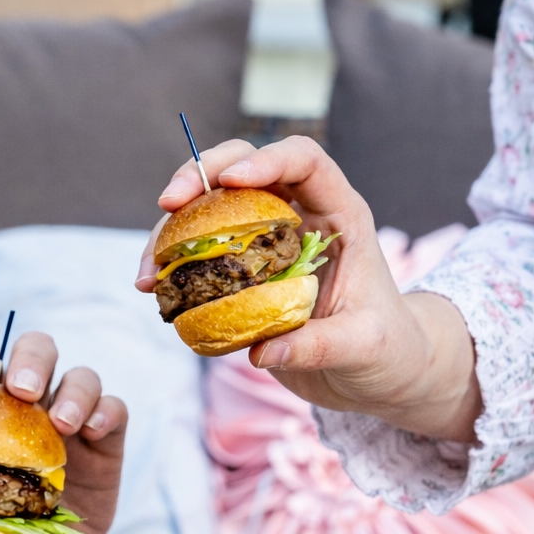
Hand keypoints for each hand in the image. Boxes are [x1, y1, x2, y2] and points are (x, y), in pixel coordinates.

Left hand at [0, 332, 126, 533]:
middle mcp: (32, 408)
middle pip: (36, 353)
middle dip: (30, 361)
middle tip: (24, 391)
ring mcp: (71, 422)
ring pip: (80, 376)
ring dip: (72, 391)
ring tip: (62, 424)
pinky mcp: (106, 441)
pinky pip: (114, 409)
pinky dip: (105, 412)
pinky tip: (93, 433)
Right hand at [138, 137, 481, 442]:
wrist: (374, 375)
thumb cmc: (385, 350)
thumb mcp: (364, 347)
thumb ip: (319, 345)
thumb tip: (262, 352)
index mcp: (338, 215)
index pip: (305, 161)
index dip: (267, 159)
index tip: (231, 180)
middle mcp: (297, 216)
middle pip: (243, 167)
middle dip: (201, 175)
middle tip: (167, 202)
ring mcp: (264, 242)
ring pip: (209, 209)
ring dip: (171, 230)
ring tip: (148, 272)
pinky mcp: (240, 272)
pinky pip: (197, 254)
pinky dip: (170, 266)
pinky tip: (152, 289)